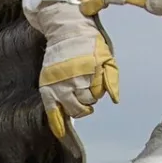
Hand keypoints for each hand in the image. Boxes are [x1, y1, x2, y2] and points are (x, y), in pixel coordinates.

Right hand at [31, 2, 119, 138]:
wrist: (65, 28)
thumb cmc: (88, 41)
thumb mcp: (106, 56)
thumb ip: (111, 78)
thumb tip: (114, 99)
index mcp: (91, 71)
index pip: (98, 94)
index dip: (97, 90)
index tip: (94, 82)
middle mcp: (75, 80)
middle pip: (86, 104)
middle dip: (88, 99)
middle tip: (84, 88)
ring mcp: (60, 84)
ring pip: (72, 109)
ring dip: (77, 108)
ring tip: (77, 98)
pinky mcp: (47, 87)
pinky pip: (52, 111)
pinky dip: (57, 123)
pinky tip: (61, 134)